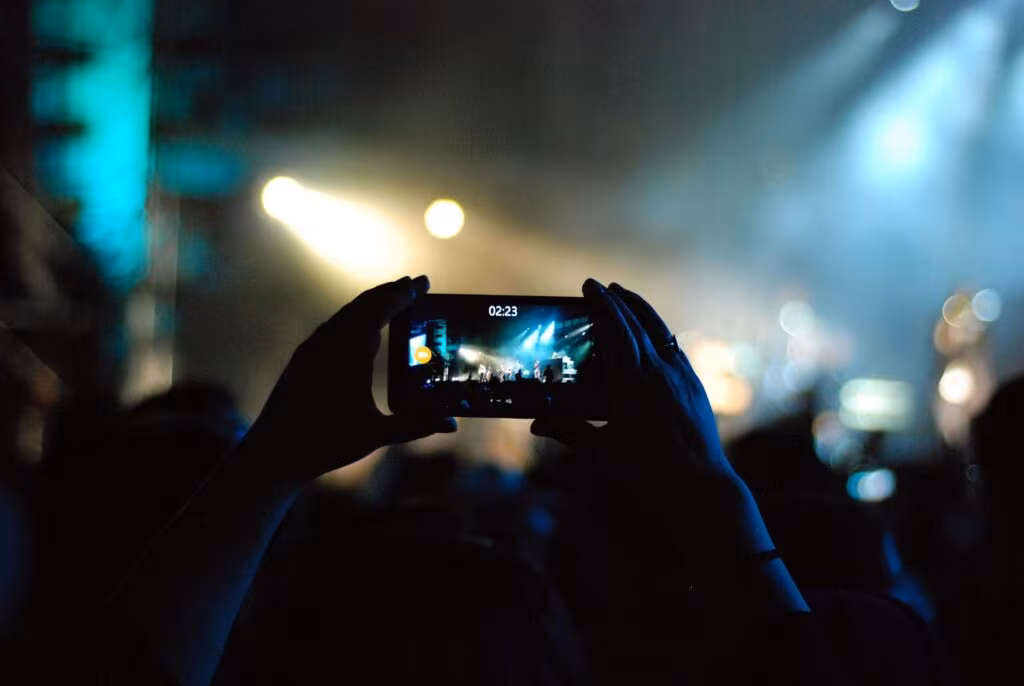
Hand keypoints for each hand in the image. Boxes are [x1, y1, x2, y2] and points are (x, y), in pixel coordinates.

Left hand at [243, 275, 455, 482]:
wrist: (272, 453)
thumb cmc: (324, 443)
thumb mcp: (375, 434)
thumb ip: (415, 426)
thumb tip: (451, 423)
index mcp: (348, 353)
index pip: (380, 310)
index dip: (403, 295)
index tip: (423, 283)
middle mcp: (329, 342)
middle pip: (364, 305)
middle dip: (390, 292)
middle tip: (414, 284)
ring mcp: (313, 348)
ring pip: (346, 314)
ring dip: (371, 303)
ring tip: (392, 299)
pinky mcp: (304, 358)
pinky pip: (333, 326)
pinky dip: (353, 317)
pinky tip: (360, 327)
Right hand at [531, 279, 756, 552]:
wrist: (699, 484)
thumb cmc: (646, 470)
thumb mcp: (602, 450)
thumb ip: (569, 431)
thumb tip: (536, 423)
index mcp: (631, 380)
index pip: (615, 329)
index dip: (601, 304)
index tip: (589, 286)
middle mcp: (658, 369)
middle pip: (636, 322)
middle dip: (617, 301)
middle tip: (600, 287)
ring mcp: (680, 374)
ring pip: (659, 330)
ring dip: (640, 310)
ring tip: (626, 296)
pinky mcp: (694, 384)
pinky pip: (674, 347)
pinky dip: (658, 332)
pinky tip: (653, 333)